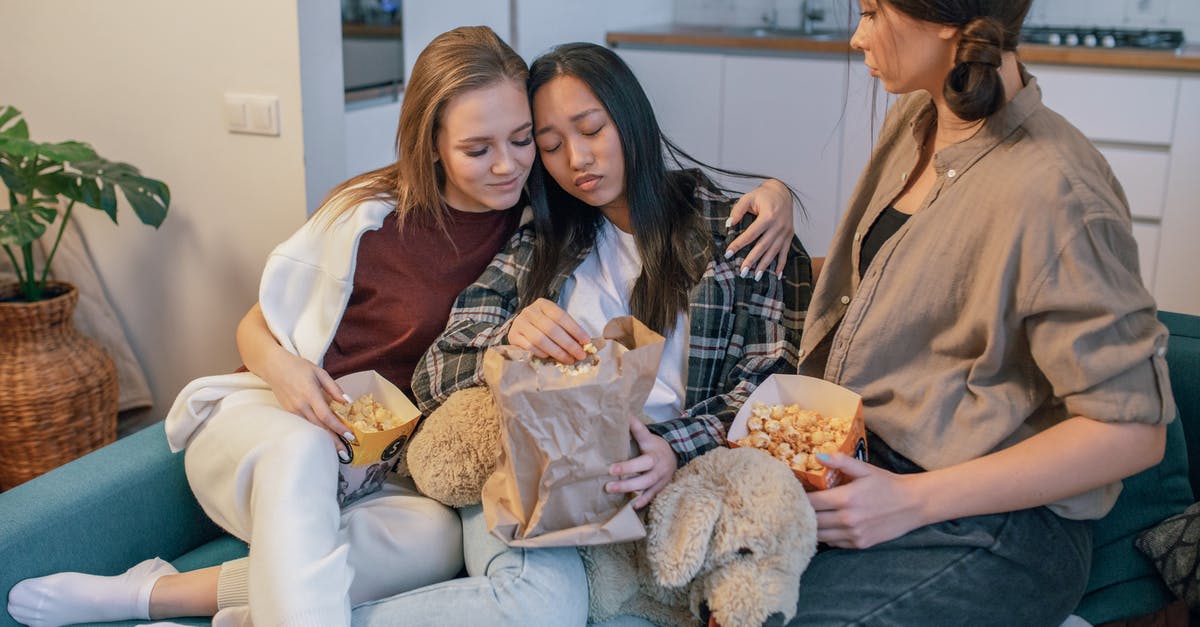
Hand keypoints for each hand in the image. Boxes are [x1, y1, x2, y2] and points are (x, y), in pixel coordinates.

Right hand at [261, 347, 353, 456]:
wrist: (273, 366)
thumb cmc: (298, 367)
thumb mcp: (320, 372)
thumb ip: (334, 388)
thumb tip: (348, 402)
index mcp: (310, 393)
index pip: (326, 416)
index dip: (338, 427)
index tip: (349, 436)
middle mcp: (300, 405)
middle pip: (319, 427)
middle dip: (333, 441)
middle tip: (345, 454)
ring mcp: (293, 410)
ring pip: (311, 428)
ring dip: (324, 440)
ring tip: (336, 451)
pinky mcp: (288, 412)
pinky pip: (304, 425)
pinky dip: (314, 433)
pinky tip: (323, 439)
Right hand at [508, 298, 590, 363]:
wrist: (520, 326)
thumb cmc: (542, 325)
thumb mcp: (554, 321)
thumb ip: (567, 330)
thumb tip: (585, 345)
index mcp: (543, 304)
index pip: (561, 316)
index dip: (575, 330)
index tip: (586, 342)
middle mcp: (530, 311)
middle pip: (552, 329)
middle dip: (568, 344)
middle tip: (580, 355)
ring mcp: (520, 323)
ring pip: (541, 339)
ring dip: (557, 352)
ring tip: (569, 359)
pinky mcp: (513, 336)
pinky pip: (530, 347)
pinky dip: (542, 353)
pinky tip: (550, 358)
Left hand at [606, 416, 676, 508]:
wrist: (676, 456)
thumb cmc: (654, 446)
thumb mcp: (647, 435)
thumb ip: (634, 427)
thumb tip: (621, 412)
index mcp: (652, 448)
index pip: (642, 442)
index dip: (631, 441)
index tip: (614, 456)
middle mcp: (657, 463)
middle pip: (643, 468)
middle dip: (627, 473)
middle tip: (608, 476)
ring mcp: (660, 477)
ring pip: (646, 484)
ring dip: (629, 488)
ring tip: (611, 490)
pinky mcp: (660, 487)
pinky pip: (651, 496)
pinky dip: (641, 501)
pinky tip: (630, 506)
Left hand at [725, 178, 794, 277]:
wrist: (783, 192)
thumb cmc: (764, 195)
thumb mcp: (749, 197)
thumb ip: (738, 210)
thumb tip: (729, 224)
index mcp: (768, 216)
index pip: (751, 234)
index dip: (739, 244)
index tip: (728, 254)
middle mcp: (778, 225)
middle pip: (763, 246)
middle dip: (752, 260)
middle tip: (742, 272)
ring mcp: (786, 232)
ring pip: (774, 252)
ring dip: (765, 265)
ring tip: (755, 277)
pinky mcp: (789, 236)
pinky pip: (785, 252)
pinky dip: (781, 264)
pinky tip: (776, 275)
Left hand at [805, 452, 926, 547]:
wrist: (913, 504)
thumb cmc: (887, 484)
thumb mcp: (866, 469)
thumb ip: (841, 462)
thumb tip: (818, 455)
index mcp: (846, 499)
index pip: (811, 502)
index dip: (799, 498)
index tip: (793, 494)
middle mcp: (848, 519)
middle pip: (812, 521)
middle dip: (802, 514)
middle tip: (796, 507)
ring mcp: (854, 534)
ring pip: (820, 536)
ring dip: (811, 527)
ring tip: (806, 518)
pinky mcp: (860, 544)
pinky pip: (834, 543)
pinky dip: (826, 536)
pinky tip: (825, 526)